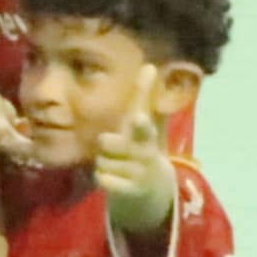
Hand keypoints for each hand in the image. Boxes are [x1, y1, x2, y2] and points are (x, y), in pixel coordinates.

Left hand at [92, 66, 176, 227]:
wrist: (153, 186)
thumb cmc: (142, 146)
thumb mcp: (144, 123)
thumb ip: (144, 97)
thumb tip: (149, 66)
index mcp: (147, 136)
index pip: (145, 127)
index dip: (141, 123)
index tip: (138, 118)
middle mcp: (144, 154)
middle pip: (123, 147)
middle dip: (113, 144)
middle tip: (104, 140)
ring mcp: (138, 174)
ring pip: (104, 161)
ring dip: (103, 160)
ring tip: (113, 161)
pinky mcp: (129, 191)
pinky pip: (104, 180)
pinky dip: (102, 178)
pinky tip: (110, 176)